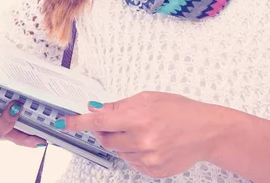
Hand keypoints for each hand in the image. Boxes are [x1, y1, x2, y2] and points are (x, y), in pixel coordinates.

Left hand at [60, 91, 227, 177]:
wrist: (205, 131)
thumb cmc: (179, 110)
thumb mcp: (148, 98)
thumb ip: (120, 106)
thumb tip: (97, 109)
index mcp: (138, 117)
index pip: (99, 121)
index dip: (79, 123)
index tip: (65, 123)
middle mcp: (141, 140)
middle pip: (106, 138)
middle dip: (106, 130)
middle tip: (121, 121)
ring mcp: (147, 158)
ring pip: (118, 151)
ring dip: (123, 141)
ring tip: (144, 131)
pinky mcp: (153, 171)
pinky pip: (131, 162)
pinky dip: (134, 152)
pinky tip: (151, 143)